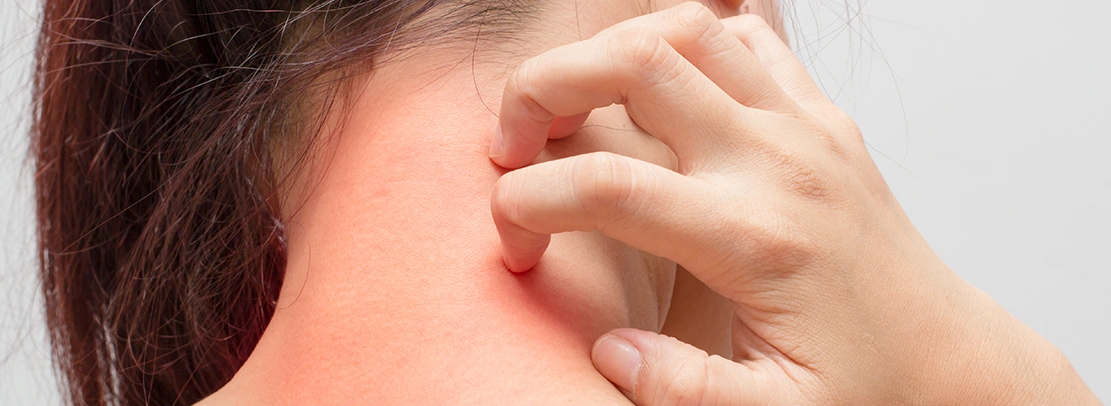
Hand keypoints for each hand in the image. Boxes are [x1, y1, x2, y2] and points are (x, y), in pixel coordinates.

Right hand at [489, 3, 1097, 404]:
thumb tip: (609, 348)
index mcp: (752, 239)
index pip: (606, 186)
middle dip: (543, 87)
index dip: (528, 206)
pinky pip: (748, 39)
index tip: (512, 248)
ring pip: (689, 26)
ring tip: (571, 105)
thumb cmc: (868, 388)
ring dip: (609, 50)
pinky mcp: (822, 119)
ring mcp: (804, 128)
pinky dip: (688, 45)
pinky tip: (660, 97)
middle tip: (511, 142)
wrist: (954, 361)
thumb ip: (682, 389)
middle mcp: (777, 163)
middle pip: (637, 62)